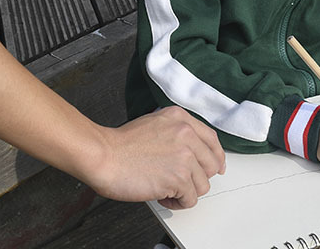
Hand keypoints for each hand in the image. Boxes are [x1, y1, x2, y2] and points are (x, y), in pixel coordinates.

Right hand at [84, 107, 225, 209]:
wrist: (104, 156)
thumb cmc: (121, 145)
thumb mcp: (154, 124)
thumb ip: (176, 132)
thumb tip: (193, 153)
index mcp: (180, 118)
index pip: (212, 139)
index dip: (215, 157)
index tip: (215, 167)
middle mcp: (186, 133)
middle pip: (211, 164)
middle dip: (197, 177)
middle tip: (180, 182)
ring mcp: (185, 155)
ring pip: (202, 184)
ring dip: (185, 191)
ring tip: (166, 189)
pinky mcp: (179, 177)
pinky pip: (191, 199)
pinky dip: (177, 202)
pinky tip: (162, 195)